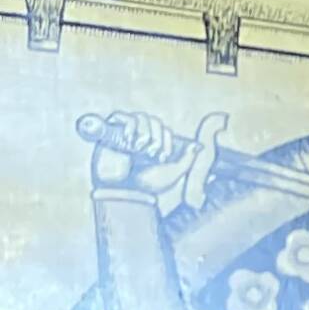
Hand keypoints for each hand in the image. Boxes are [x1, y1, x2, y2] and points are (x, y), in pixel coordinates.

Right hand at [78, 110, 225, 212]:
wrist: (126, 192)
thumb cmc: (148, 185)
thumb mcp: (174, 172)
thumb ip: (187, 159)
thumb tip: (198, 146)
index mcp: (155, 145)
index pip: (164, 129)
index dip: (166, 139)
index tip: (164, 157)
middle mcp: (140, 137)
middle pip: (153, 121)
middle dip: (157, 136)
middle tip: (153, 153)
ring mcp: (125, 134)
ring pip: (139, 117)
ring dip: (144, 131)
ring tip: (140, 149)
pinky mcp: (109, 134)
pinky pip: (119, 117)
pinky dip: (129, 125)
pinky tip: (130, 140)